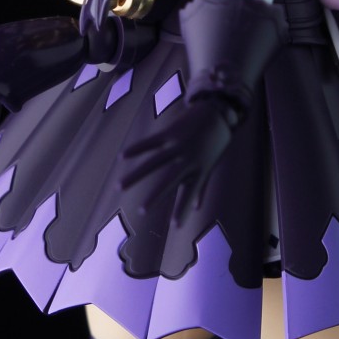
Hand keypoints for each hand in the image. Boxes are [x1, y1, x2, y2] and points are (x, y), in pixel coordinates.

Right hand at [124, 95, 238, 217]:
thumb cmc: (216, 142)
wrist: (218, 112)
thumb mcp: (211, 165)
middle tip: (140, 212)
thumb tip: (198, 208)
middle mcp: (188, 160)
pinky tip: (122, 157)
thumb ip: (202, 187)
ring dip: (136, 175)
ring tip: (119, 186)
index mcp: (199, 170)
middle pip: (168, 181)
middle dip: (154, 197)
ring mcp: (178, 145)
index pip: (190, 194)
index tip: (176, 226)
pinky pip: (150, 143)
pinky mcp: (171, 133)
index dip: (183, 210)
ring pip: (154, 163)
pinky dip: (137, 149)